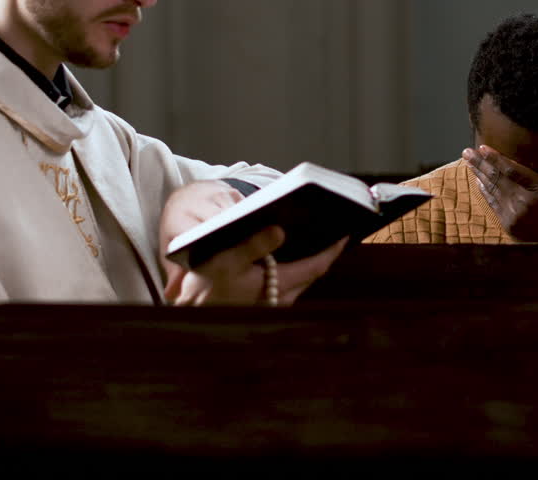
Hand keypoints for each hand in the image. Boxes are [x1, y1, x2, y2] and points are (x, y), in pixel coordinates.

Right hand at [159, 181, 347, 305]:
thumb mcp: (227, 259)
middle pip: (312, 272)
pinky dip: (295, 268)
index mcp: (277, 285)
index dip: (332, 249)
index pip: (316, 267)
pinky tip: (290, 253)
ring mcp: (275, 302)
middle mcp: (282, 297)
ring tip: (314, 238)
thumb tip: (279, 231)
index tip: (346, 233)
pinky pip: (290, 283)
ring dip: (309, 260)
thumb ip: (254, 244)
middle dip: (323, 251)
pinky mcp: (266, 302)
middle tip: (331, 229)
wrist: (191, 309)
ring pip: (302, 278)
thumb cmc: (207, 283)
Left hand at [463, 145, 537, 243]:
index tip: (484, 147)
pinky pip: (493, 202)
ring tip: (468, 161)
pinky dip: (484, 190)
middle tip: (467, 151)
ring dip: (478, 174)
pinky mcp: (508, 223)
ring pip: (492, 188)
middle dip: (480, 163)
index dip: (497, 158)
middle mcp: (525, 201)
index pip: (514, 170)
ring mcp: (514, 214)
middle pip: (497, 177)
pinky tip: (478, 180)